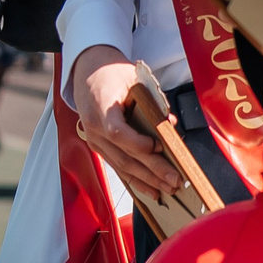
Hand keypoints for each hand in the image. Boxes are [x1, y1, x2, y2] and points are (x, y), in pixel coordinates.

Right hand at [69, 44, 181, 195]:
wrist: (88, 72)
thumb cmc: (112, 74)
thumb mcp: (134, 79)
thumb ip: (152, 102)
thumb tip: (170, 124)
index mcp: (100, 108)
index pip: (117, 132)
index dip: (138, 143)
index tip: (158, 146)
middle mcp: (94, 128)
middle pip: (124, 156)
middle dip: (152, 171)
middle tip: (174, 181)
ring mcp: (94, 140)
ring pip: (122, 166)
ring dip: (146, 180)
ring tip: (167, 190)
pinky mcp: (99, 147)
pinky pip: (118, 167)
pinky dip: (136, 180)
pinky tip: (151, 190)